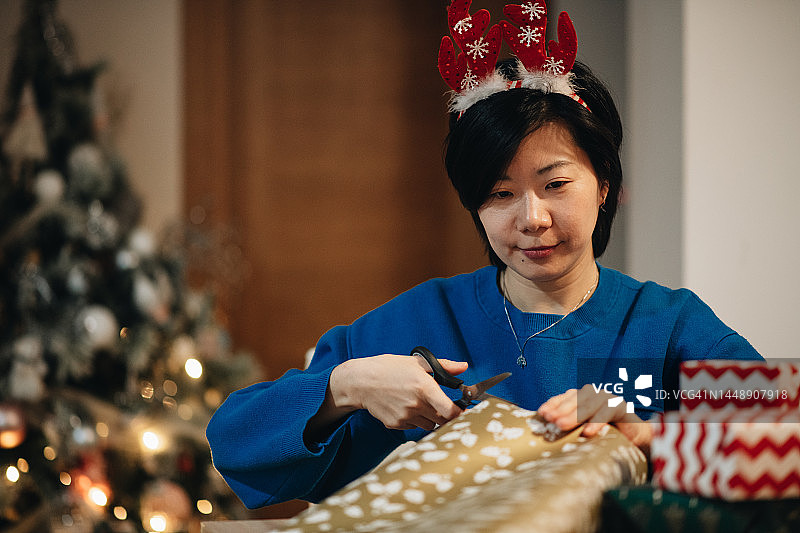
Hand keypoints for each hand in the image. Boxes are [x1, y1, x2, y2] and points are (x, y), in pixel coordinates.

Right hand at [330, 354, 466, 430]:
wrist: (361, 382)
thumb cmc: (388, 369)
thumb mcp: (417, 362)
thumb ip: (444, 366)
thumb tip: (463, 366)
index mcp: (424, 387)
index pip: (451, 411)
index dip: (460, 414)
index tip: (463, 411)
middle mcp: (416, 405)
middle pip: (442, 420)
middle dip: (444, 414)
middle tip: (440, 404)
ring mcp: (405, 417)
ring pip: (429, 425)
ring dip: (429, 417)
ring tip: (419, 403)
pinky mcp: (396, 424)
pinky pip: (413, 427)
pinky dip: (414, 420)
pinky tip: (406, 407)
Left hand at [537, 384, 651, 452]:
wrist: (635, 438)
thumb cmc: (605, 434)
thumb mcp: (583, 428)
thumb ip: (569, 425)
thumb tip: (545, 431)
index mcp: (582, 397)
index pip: (563, 398)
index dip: (552, 404)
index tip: (542, 413)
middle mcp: (593, 394)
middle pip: (574, 400)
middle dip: (560, 410)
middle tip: (550, 420)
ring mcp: (607, 398)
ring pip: (588, 405)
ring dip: (574, 415)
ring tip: (562, 425)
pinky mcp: (620, 406)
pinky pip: (606, 412)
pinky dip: (596, 422)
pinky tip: (587, 432)